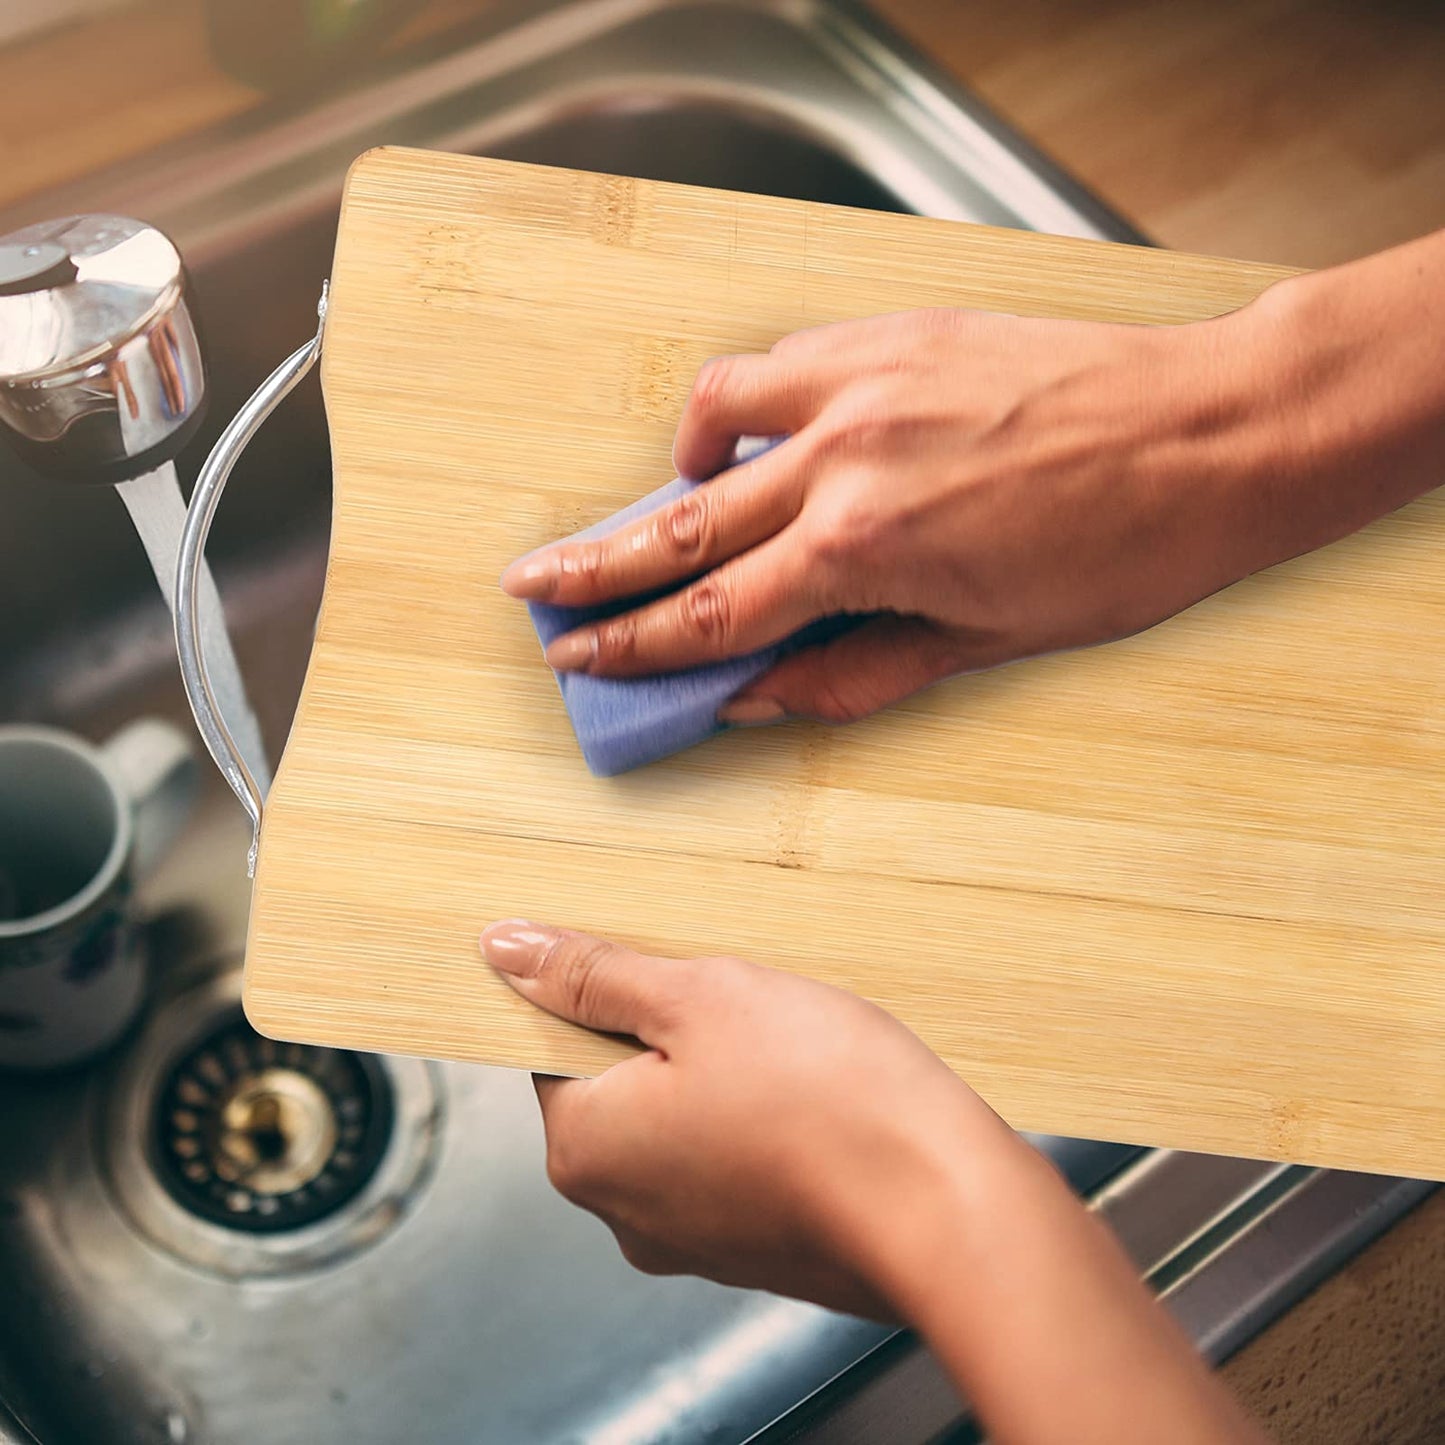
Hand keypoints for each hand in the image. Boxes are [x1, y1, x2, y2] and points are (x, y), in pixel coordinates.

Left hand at [480, 921, 1271, 1444]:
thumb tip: (503, 949)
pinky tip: (812, 1091)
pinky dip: (757, 1118)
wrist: (946, 1206)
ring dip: (719, 1071)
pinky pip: (730, 1158)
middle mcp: (622, 1210)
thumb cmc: (826, 1099)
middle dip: (670, 1030)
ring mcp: (691, 1239)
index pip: (552, 1048)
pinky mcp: (753, 1246)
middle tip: (737, 998)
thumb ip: (593, 975)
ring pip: (680, 1119)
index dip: (607, 991)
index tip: (663, 966)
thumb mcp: (697, 997)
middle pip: (617, 1085)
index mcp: (585, 1149)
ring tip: (788, 1043)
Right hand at [501, 302, 1297, 723]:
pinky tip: (755, 431)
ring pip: (714, 420)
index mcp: (864, 551)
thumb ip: (857, 672)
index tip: (574, 658)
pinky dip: (743, 401)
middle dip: (593, 564)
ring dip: (667, 471)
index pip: (710, 615)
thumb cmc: (1125, 549)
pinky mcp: (893, 334)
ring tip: (656, 501)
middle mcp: (843, 460)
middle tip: (530, 585)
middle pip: (680, 524)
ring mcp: (862, 383)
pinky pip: (781, 362)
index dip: (630, 645)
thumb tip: (764, 701)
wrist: (1215, 431)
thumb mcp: (989, 642)